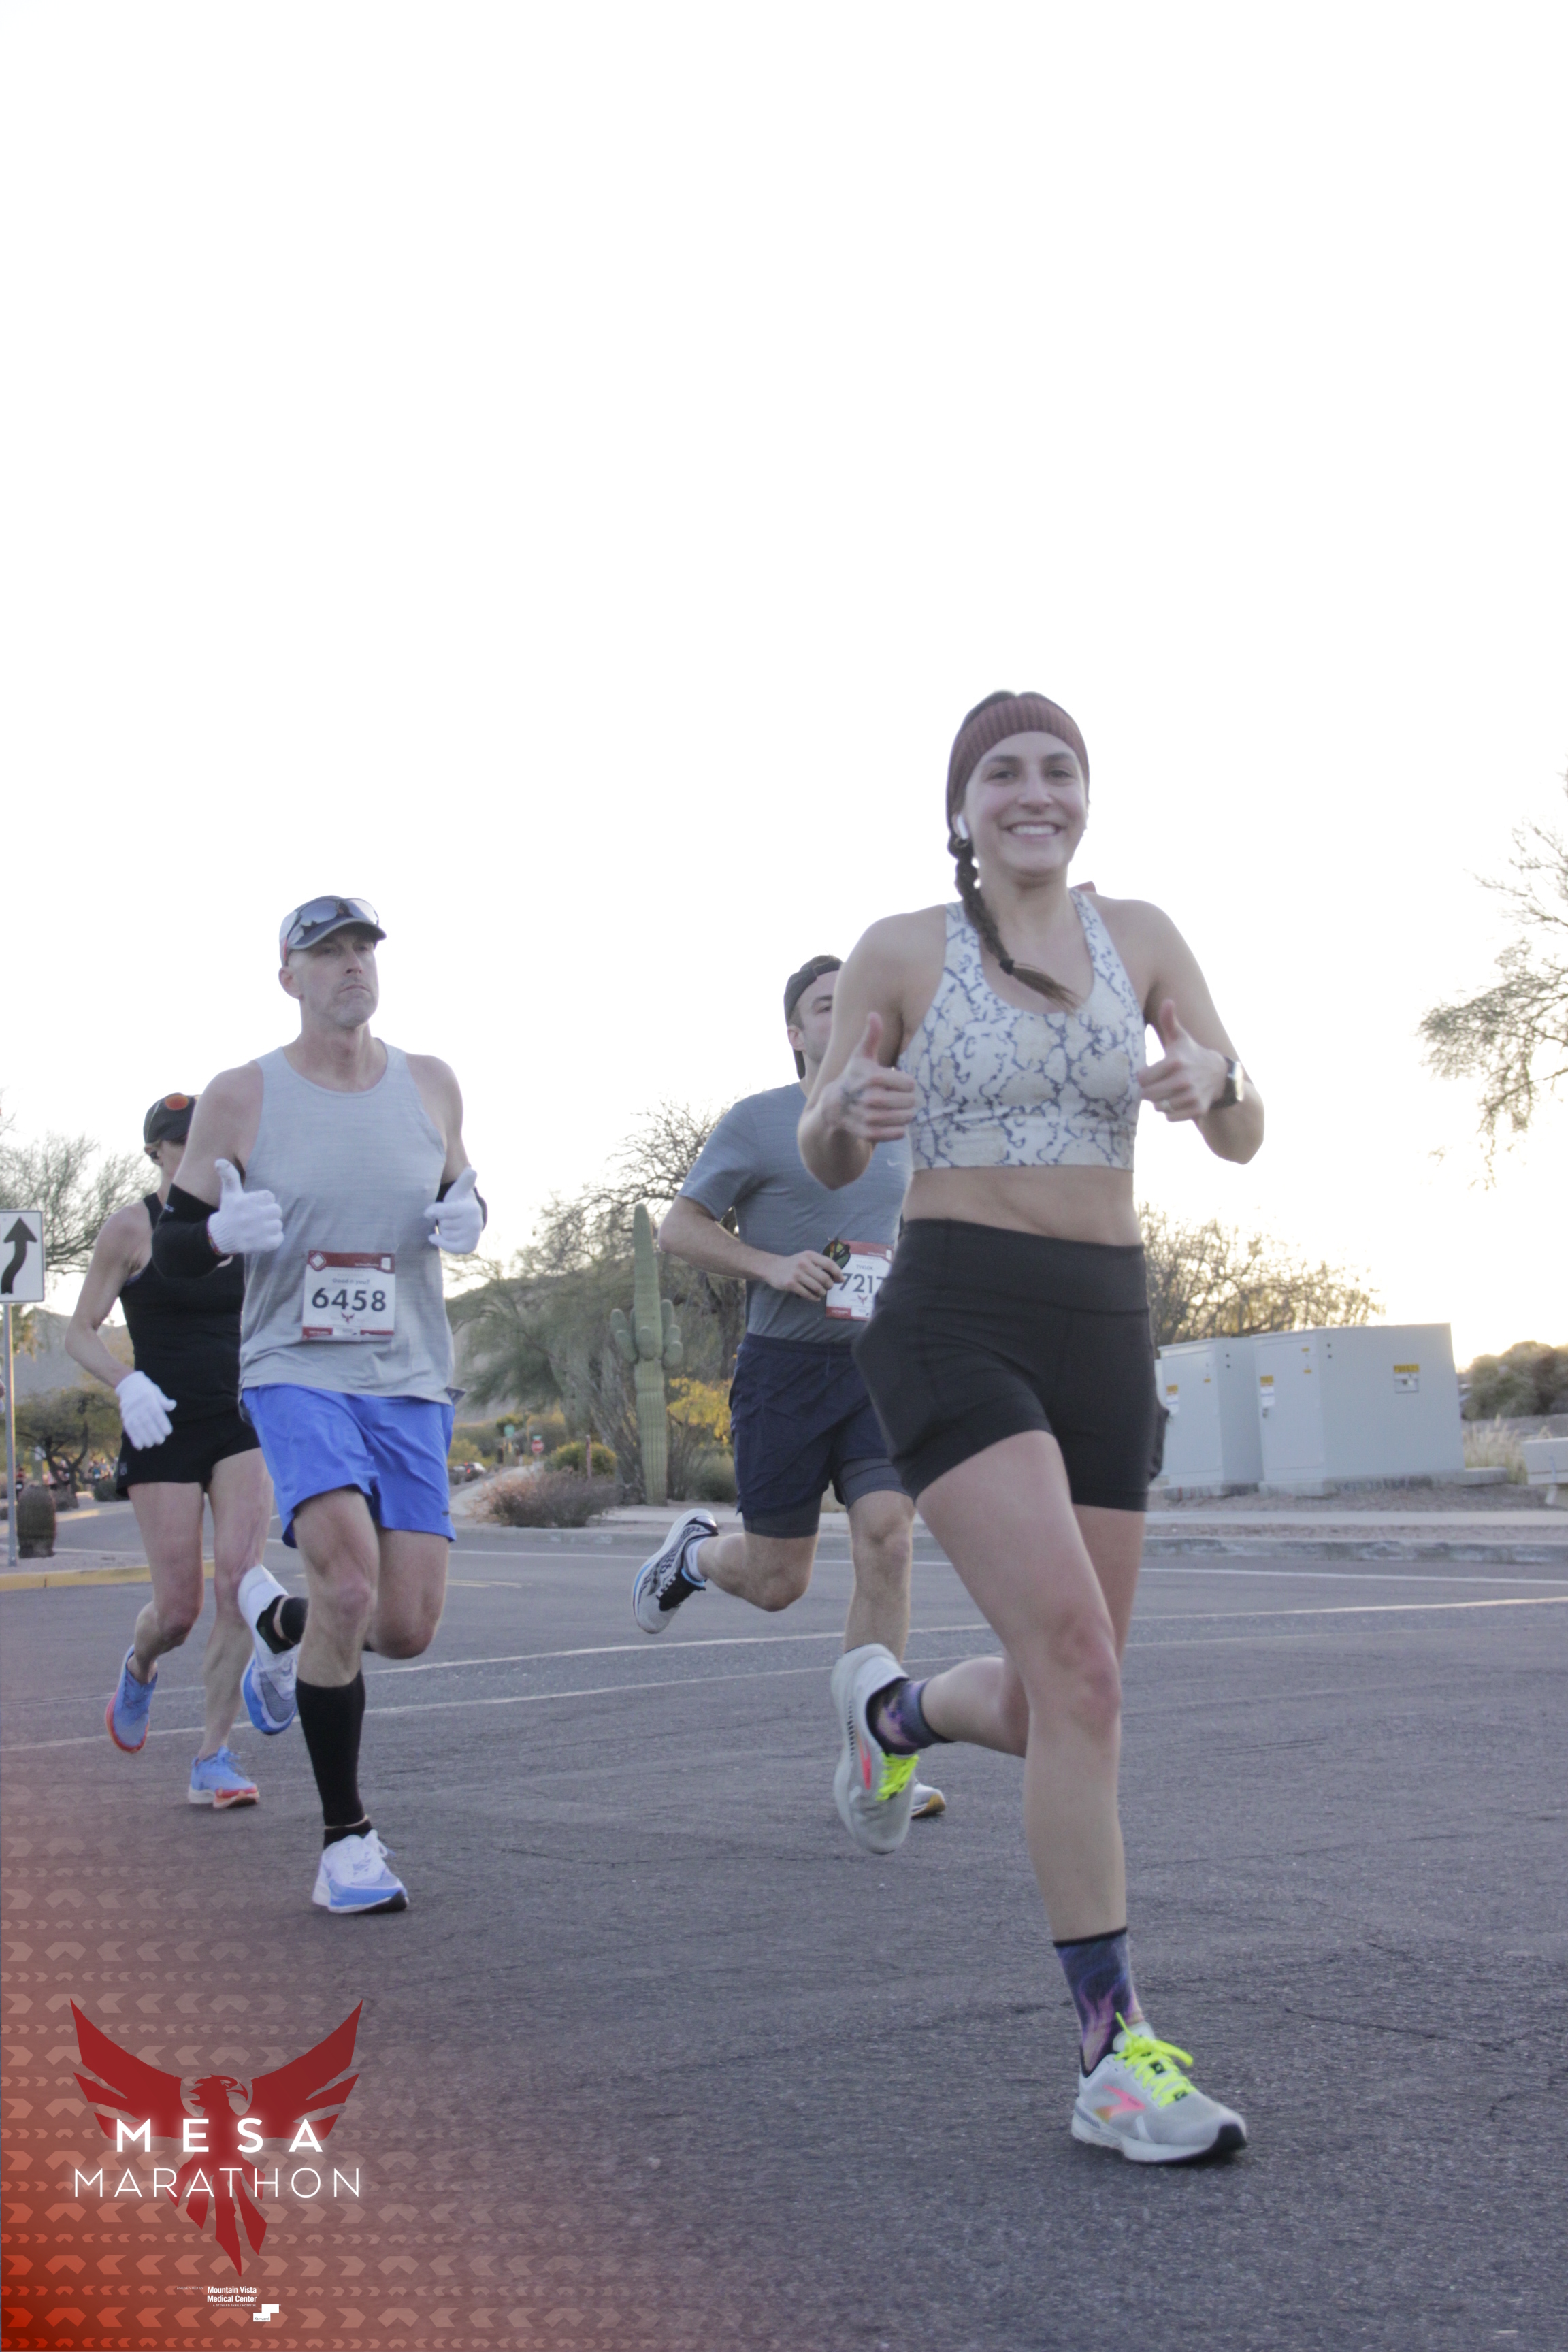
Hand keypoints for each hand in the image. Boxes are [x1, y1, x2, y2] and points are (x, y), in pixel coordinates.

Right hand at [117, 1369, 174, 1449]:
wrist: (128, 1383)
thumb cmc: (146, 1388)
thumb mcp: (156, 1391)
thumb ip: (163, 1401)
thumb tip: (173, 1405)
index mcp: (148, 1398)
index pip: (156, 1412)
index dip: (162, 1423)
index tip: (168, 1432)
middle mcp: (139, 1405)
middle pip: (147, 1421)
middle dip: (154, 1432)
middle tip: (161, 1441)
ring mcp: (130, 1411)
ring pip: (137, 1426)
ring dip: (144, 1437)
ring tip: (151, 1444)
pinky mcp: (125, 1416)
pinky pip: (129, 1428)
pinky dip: (134, 1438)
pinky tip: (139, 1446)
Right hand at [208, 1159, 283, 1254]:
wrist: (221, 1236)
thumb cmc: (229, 1211)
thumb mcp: (229, 1192)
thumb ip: (229, 1175)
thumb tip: (219, 1160)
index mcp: (246, 1202)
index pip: (270, 1196)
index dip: (263, 1201)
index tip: (252, 1206)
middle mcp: (252, 1216)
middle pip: (277, 1210)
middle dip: (269, 1213)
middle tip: (258, 1217)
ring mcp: (258, 1232)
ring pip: (278, 1224)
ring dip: (271, 1226)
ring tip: (259, 1227)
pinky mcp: (262, 1245)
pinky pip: (279, 1238)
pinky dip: (274, 1238)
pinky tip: (262, 1236)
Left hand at [422, 1166, 484, 1253]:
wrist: (469, 1217)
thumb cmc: (459, 1200)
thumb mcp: (460, 1189)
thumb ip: (464, 1180)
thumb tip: (472, 1170)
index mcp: (471, 1209)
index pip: (444, 1212)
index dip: (433, 1211)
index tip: (427, 1211)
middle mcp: (475, 1224)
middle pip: (444, 1224)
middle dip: (442, 1220)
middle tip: (447, 1216)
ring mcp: (473, 1236)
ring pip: (445, 1234)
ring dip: (443, 1230)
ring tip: (449, 1224)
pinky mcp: (469, 1247)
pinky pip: (450, 1247)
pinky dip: (440, 1242)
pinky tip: (435, 1237)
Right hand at [765, 1249, 844, 1301]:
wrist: (772, 1267)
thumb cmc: (793, 1264)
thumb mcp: (806, 1258)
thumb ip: (820, 1264)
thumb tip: (838, 1277)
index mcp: (809, 1255)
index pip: (829, 1263)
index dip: (837, 1273)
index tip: (840, 1279)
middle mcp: (803, 1263)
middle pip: (824, 1278)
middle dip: (829, 1285)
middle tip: (828, 1288)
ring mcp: (796, 1274)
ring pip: (817, 1287)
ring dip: (822, 1292)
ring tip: (821, 1293)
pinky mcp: (790, 1284)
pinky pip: (807, 1294)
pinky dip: (814, 1297)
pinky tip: (815, 1297)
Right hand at [824, 1013, 917, 1142]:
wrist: (834, 1105)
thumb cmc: (853, 1076)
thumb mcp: (861, 1055)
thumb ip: (871, 1036)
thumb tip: (873, 1014)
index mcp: (873, 1077)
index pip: (909, 1083)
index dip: (907, 1083)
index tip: (900, 1083)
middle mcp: (870, 1097)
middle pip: (909, 1101)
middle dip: (908, 1100)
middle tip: (903, 1098)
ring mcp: (868, 1116)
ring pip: (904, 1118)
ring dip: (906, 1114)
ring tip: (902, 1110)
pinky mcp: (867, 1132)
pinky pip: (895, 1133)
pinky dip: (898, 1130)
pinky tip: (895, 1123)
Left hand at [1137, 1000, 1227, 1122]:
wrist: (1219, 1075)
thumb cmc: (1192, 1054)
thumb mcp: (1180, 1037)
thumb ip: (1169, 1020)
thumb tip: (1168, 1000)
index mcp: (1175, 1062)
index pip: (1142, 1078)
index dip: (1143, 1077)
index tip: (1149, 1073)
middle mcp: (1183, 1080)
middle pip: (1147, 1095)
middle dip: (1148, 1091)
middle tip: (1157, 1085)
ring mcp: (1190, 1096)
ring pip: (1158, 1107)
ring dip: (1159, 1102)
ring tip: (1168, 1092)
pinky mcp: (1196, 1109)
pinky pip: (1170, 1117)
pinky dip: (1169, 1112)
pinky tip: (1176, 1101)